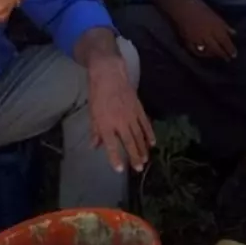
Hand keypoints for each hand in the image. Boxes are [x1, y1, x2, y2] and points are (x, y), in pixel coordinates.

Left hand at [87, 53, 154, 172]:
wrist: (109, 75)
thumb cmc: (98, 95)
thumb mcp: (93, 114)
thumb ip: (96, 132)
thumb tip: (95, 146)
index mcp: (105, 124)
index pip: (110, 145)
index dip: (115, 158)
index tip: (119, 169)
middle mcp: (119, 122)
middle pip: (129, 143)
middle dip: (134, 157)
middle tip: (138, 169)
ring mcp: (131, 115)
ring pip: (139, 136)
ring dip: (143, 149)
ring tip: (146, 160)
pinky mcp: (139, 109)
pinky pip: (146, 124)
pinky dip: (150, 134)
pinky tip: (153, 143)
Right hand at [168, 0, 236, 60]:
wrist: (180, 6)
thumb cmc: (198, 6)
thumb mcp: (214, 14)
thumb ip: (224, 25)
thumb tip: (233, 33)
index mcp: (215, 27)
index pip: (225, 41)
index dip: (230, 49)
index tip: (234, 55)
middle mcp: (207, 36)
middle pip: (216, 48)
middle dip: (223, 54)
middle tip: (227, 59)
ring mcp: (197, 39)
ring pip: (207, 51)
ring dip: (213, 55)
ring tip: (216, 56)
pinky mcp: (187, 41)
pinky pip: (195, 51)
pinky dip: (200, 54)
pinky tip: (203, 54)